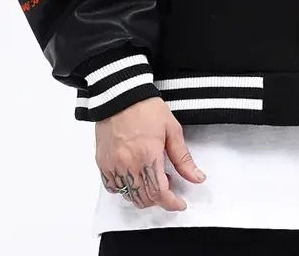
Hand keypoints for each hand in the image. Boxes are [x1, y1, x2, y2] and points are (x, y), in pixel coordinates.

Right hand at [95, 96, 206, 210]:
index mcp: (148, 156)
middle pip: (144, 198)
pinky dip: (125, 188)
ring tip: (152, 176)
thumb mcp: (172, 130)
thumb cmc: (146, 108)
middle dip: (159, 199)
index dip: (171, 203)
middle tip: (168, 184)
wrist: (120, 95)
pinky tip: (135, 175)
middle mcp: (129, 165)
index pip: (159, 193)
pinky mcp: (102, 163)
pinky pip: (112, 187)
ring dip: (143, 195)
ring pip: (128, 195)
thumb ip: (183, 158)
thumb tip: (196, 177)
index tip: (179, 203)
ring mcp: (113, 165)